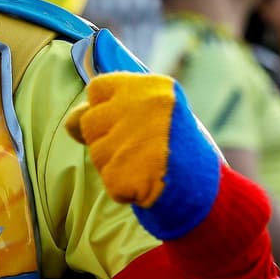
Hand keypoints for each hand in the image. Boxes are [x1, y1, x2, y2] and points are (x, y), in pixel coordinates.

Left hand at [65, 72, 220, 238]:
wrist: (208, 192)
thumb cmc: (178, 150)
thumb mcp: (153, 117)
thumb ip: (111, 111)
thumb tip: (71, 121)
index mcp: (153, 87)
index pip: (97, 88)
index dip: (103, 108)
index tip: (120, 121)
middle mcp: (143, 107)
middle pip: (89, 121)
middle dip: (104, 139)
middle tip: (137, 150)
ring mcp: (136, 139)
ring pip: (96, 152)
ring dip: (113, 165)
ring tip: (145, 166)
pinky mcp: (130, 171)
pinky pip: (108, 180)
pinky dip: (123, 188)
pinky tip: (147, 184)